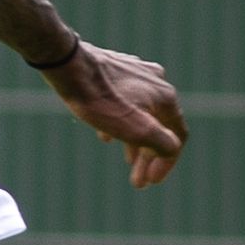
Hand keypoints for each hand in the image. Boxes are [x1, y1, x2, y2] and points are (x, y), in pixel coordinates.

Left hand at [42, 41, 188, 187]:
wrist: (68, 64)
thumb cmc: (98, 99)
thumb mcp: (133, 129)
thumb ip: (160, 143)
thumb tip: (172, 149)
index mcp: (165, 97)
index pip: (177, 138)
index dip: (167, 163)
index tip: (151, 181)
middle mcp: (157, 82)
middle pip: (159, 127)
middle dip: (148, 157)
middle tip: (137, 180)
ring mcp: (138, 72)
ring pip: (143, 114)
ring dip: (136, 140)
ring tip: (126, 160)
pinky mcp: (117, 68)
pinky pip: (126, 101)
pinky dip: (122, 121)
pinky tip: (106, 134)